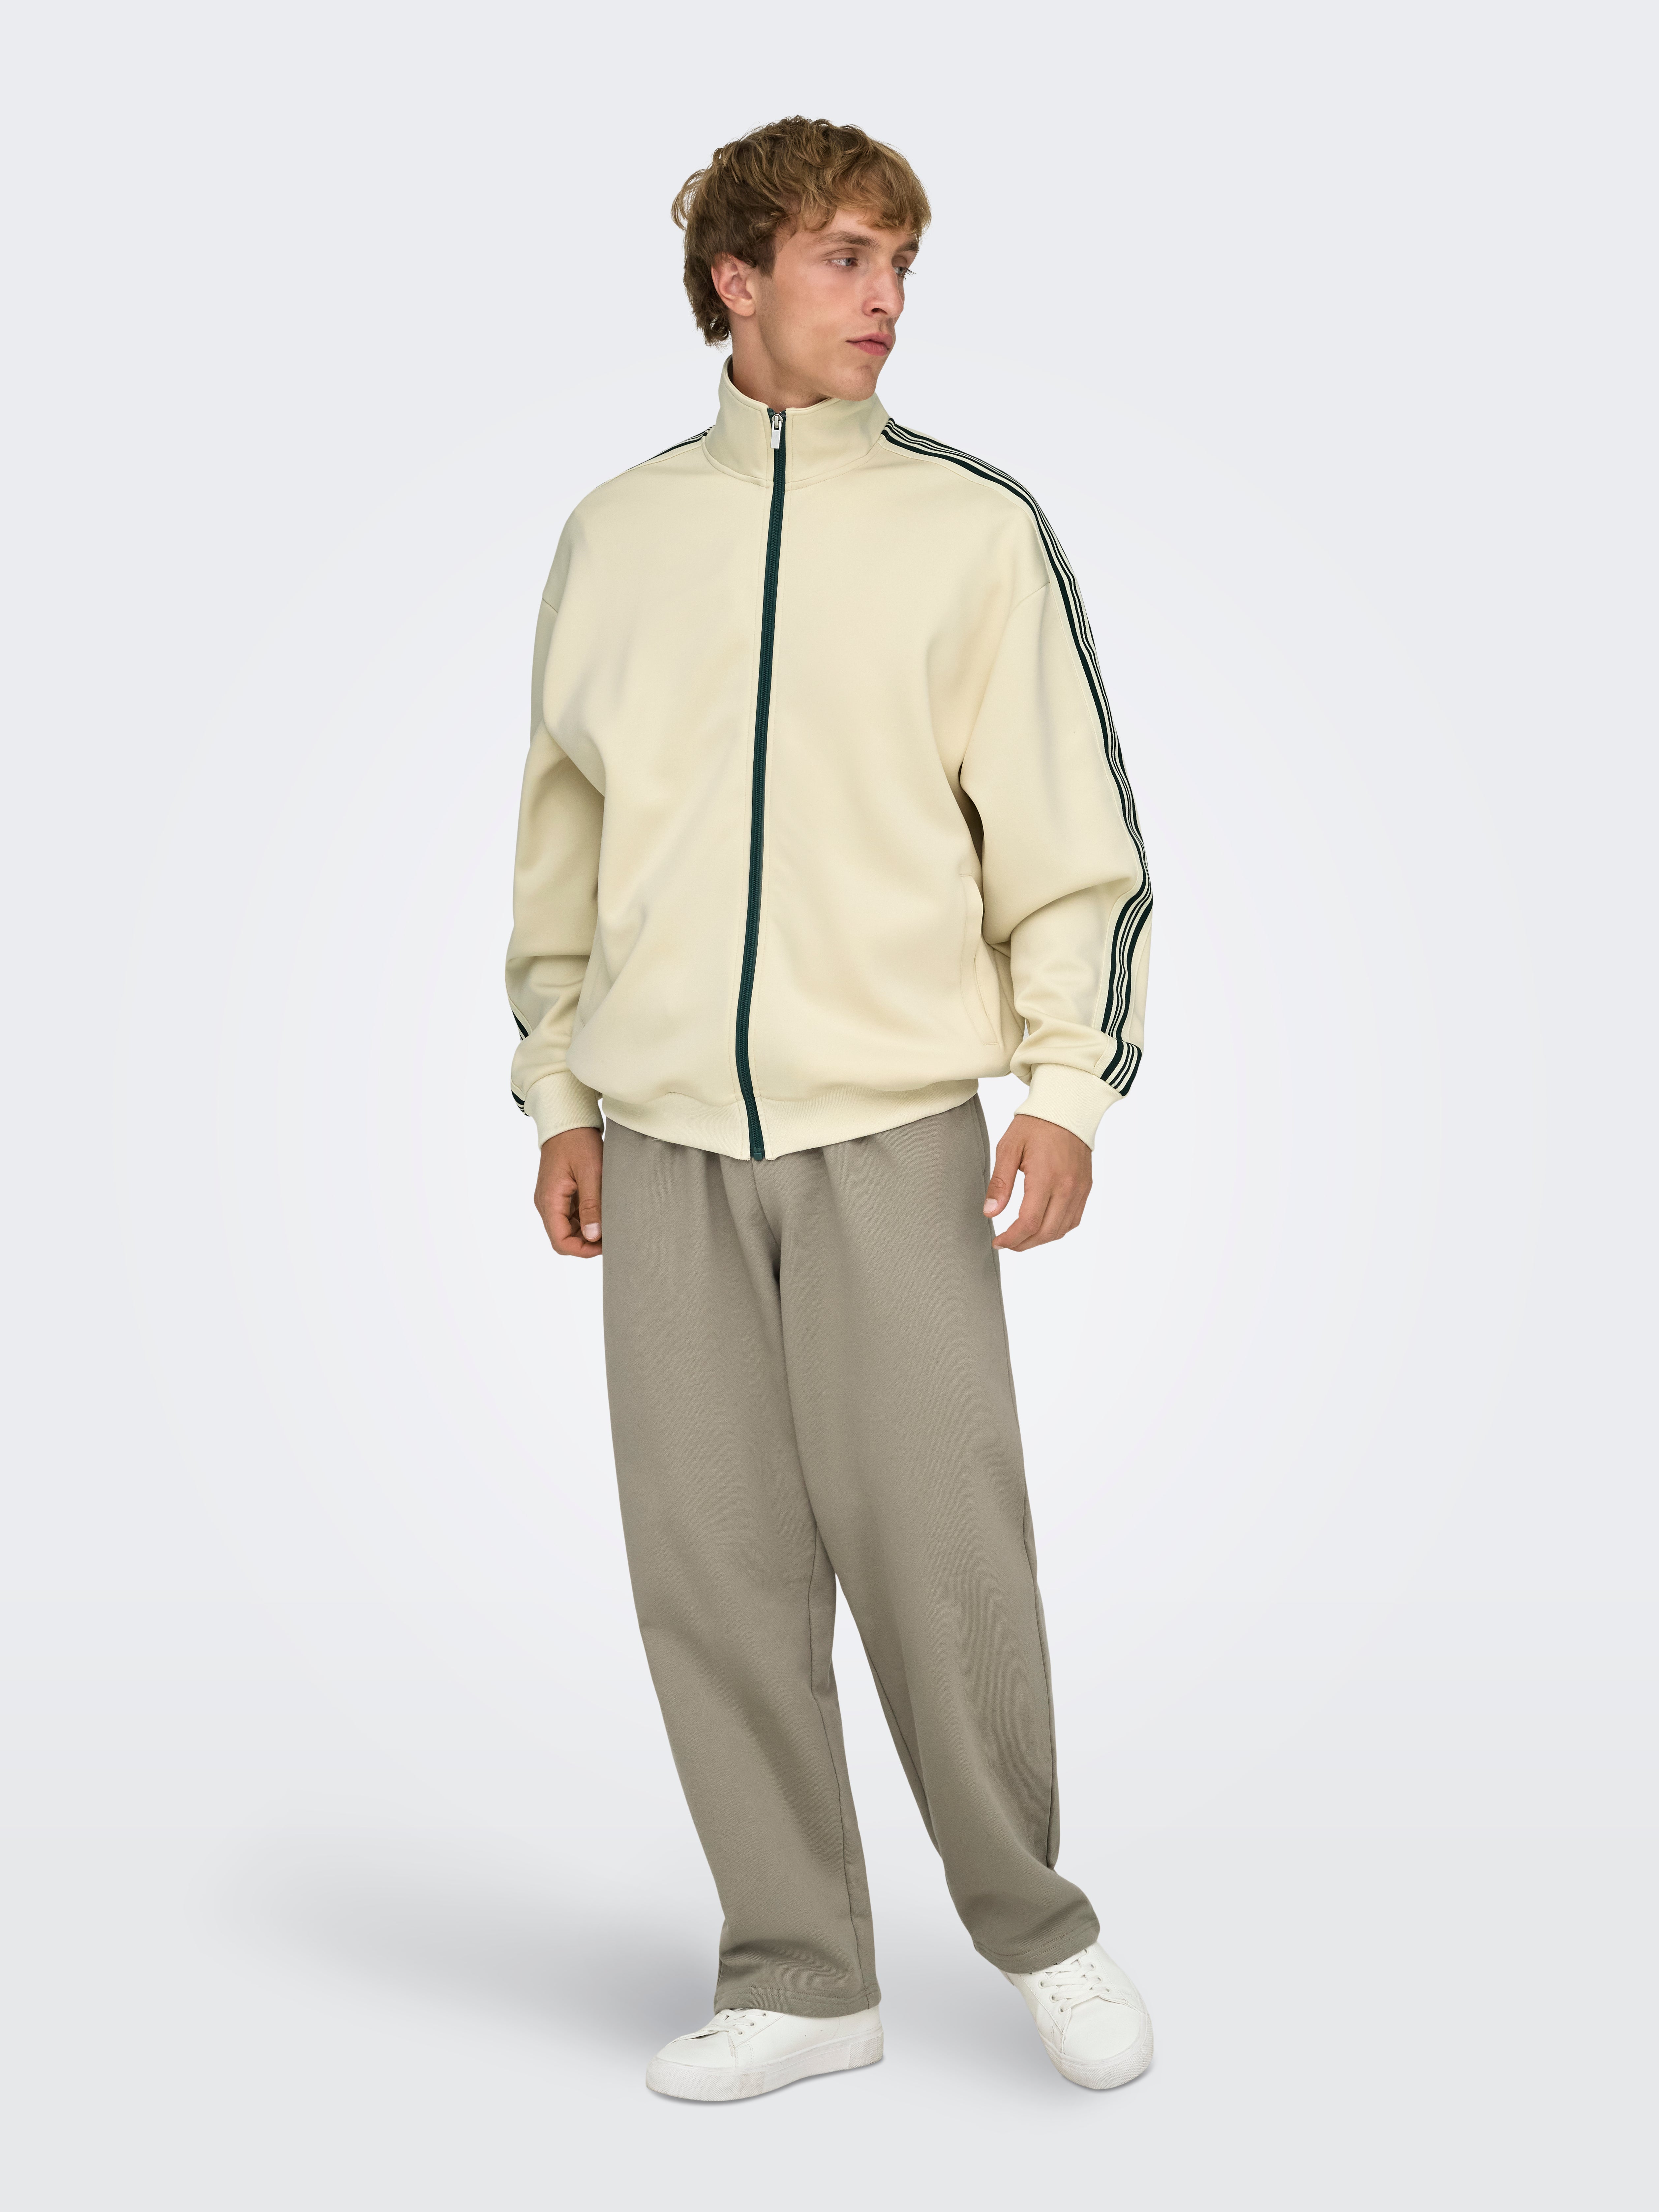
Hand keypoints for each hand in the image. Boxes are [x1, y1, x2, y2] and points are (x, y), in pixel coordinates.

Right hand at [535, 1127, 603, 1256]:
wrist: (567, 1122)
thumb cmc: (578, 1142)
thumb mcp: (590, 1173)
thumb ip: (591, 1206)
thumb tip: (593, 1236)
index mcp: (550, 1200)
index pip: (561, 1241)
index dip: (583, 1250)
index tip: (605, 1245)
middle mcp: (545, 1203)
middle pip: (562, 1238)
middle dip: (586, 1243)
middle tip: (611, 1235)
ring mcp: (550, 1199)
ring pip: (566, 1228)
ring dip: (586, 1231)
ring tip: (608, 1223)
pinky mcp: (557, 1194)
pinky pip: (568, 1215)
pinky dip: (584, 1219)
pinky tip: (600, 1212)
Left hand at [983, 1113, 1092, 1250]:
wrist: (1067, 1107)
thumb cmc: (1035, 1125)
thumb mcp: (1009, 1148)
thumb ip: (1000, 1183)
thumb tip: (990, 1212)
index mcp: (1046, 1178)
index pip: (1029, 1223)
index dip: (1012, 1238)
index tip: (998, 1242)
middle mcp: (1067, 1187)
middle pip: (1046, 1232)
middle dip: (1023, 1244)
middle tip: (1006, 1243)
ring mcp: (1080, 1189)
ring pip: (1061, 1230)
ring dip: (1040, 1239)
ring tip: (1022, 1238)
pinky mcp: (1086, 1187)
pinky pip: (1074, 1219)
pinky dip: (1057, 1229)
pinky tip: (1043, 1226)